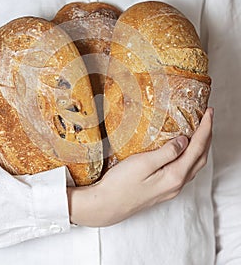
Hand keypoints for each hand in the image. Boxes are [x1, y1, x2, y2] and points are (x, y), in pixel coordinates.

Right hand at [67, 107, 212, 226]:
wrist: (107, 205)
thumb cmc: (121, 183)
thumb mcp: (143, 163)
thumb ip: (167, 152)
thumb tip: (184, 141)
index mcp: (175, 176)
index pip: (197, 148)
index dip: (205, 129)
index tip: (209, 112)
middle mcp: (177, 184)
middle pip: (200, 157)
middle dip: (207, 137)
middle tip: (207, 118)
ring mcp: (171, 189)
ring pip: (194, 165)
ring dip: (200, 147)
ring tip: (199, 131)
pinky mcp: (163, 189)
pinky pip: (185, 170)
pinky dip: (191, 156)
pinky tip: (184, 151)